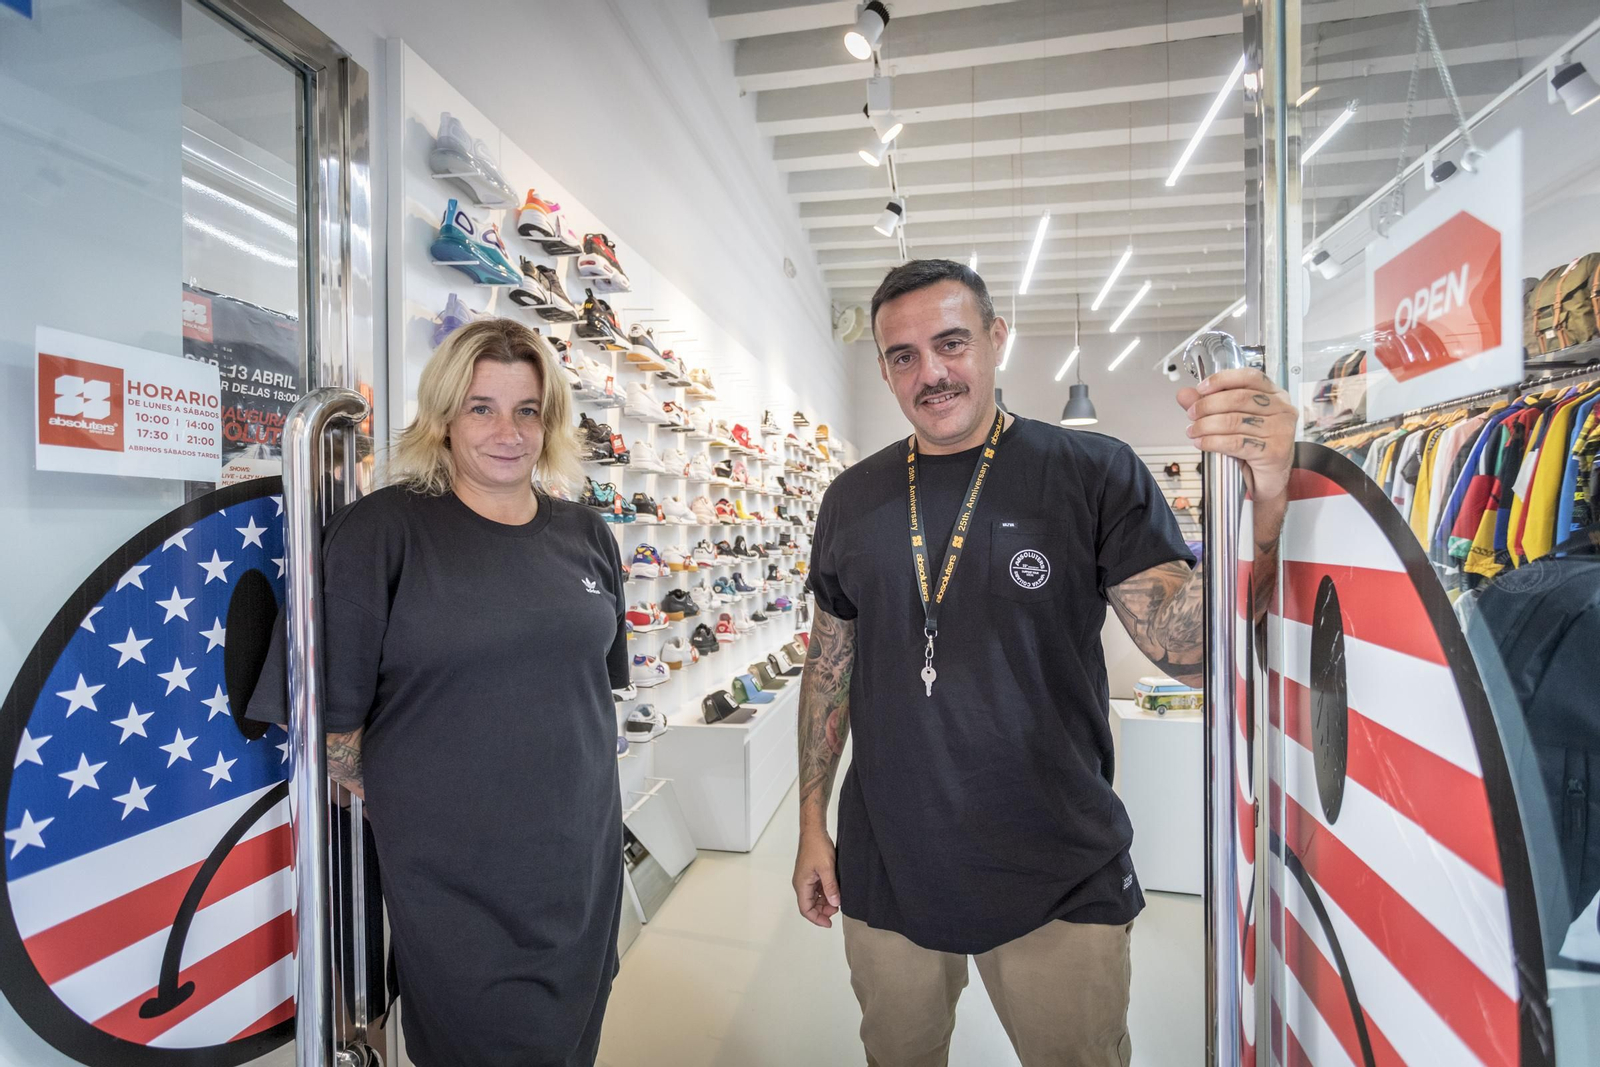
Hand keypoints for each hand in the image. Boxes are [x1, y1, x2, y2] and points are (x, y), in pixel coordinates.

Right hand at [793, 829, 840, 927]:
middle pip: (809, 905)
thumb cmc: (816, 845)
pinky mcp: (811, 874)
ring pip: (813, 898)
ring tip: (837, 901)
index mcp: (801, 884)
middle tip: (836, 910)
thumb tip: (834, 903)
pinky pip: (816, 889)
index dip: (817, 918)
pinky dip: (825, 893)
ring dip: (824, 902)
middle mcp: (801, 883)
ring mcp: (806, 879)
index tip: (828, 923)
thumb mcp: (827, 869)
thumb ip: (830, 887)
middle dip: (822, 911)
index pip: (806, 909)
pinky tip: (834, 891)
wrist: (814, 831)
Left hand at [1177, 368, 1295, 503]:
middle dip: (1208, 405)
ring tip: (1193, 431)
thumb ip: (1209, 405)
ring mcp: (1281, 430)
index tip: (1201, 389)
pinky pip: (1236, 443)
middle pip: (1238, 398)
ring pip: (1234, 421)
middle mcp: (1282, 409)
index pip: (1249, 377)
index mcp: (1275, 395)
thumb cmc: (1254, 448)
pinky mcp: (1274, 451)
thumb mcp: (1232, 422)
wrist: (1269, 479)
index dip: (1222, 380)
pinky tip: (1202, 443)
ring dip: (1206, 425)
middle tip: (1191, 414)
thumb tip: (1184, 394)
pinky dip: (1213, 442)